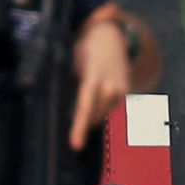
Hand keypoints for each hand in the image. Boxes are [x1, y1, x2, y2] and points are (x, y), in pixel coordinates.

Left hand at [68, 11, 136, 150]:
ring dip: (90, 113)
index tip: (75, 145)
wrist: (111, 38)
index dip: (79, 127)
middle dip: (80, 122)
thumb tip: (57, 111)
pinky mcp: (127, 95)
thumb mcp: (71, 64)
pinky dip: (98, 107)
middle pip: (93, 116)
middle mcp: (112, 86)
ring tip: (87, 89)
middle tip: (71, 118)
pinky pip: (107, 109)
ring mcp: (121, 91)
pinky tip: (96, 92)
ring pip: (100, 115)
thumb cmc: (84, 52)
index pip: (84, 107)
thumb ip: (67, 86)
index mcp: (94, 77)